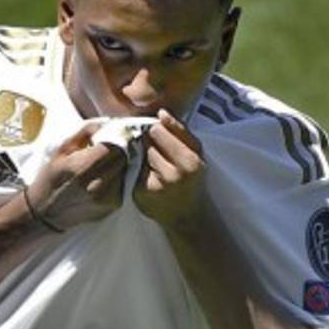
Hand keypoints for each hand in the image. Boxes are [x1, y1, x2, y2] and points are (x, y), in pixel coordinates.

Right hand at [25, 121, 126, 230]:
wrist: (44, 212)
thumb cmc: (50, 178)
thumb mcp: (61, 149)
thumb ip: (85, 132)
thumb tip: (107, 123)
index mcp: (84, 165)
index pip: (117, 144)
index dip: (118, 136)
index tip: (115, 134)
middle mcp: (98, 182)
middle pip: (124, 157)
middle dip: (120, 150)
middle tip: (110, 149)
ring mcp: (106, 197)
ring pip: (126, 171)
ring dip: (119, 165)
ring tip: (104, 165)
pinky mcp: (111, 206)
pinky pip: (123, 185)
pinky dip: (117, 179)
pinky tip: (103, 180)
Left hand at [132, 109, 206, 226]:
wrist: (187, 215)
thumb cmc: (193, 179)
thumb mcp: (197, 153)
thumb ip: (181, 131)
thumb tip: (161, 112)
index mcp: (190, 161)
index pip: (158, 131)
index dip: (157, 131)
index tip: (160, 137)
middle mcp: (172, 175)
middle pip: (146, 142)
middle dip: (149, 143)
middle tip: (158, 153)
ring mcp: (154, 186)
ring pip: (138, 154)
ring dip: (142, 156)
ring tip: (154, 165)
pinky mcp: (140, 194)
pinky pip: (132, 169)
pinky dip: (135, 169)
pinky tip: (146, 176)